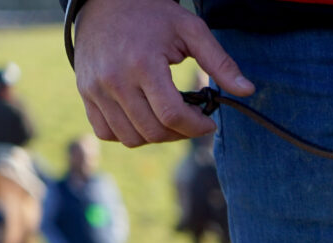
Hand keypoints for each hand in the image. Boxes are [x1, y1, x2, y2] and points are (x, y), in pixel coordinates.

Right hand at [73, 0, 254, 146]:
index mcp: (142, 64)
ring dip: (157, 136)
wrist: (105, 1)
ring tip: (170, 119)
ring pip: (131, 138)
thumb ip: (220, 61)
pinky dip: (129, 134)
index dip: (197, 127)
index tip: (209, 122)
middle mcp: (114, 80)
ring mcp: (95, 88)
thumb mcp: (191, 30)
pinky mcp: (85, 93)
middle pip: (154, 131)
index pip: (172, 115)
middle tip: (192, 120)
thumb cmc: (153, 14)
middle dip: (182, 133)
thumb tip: (247, 90)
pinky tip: (145, 118)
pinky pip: (107, 132)